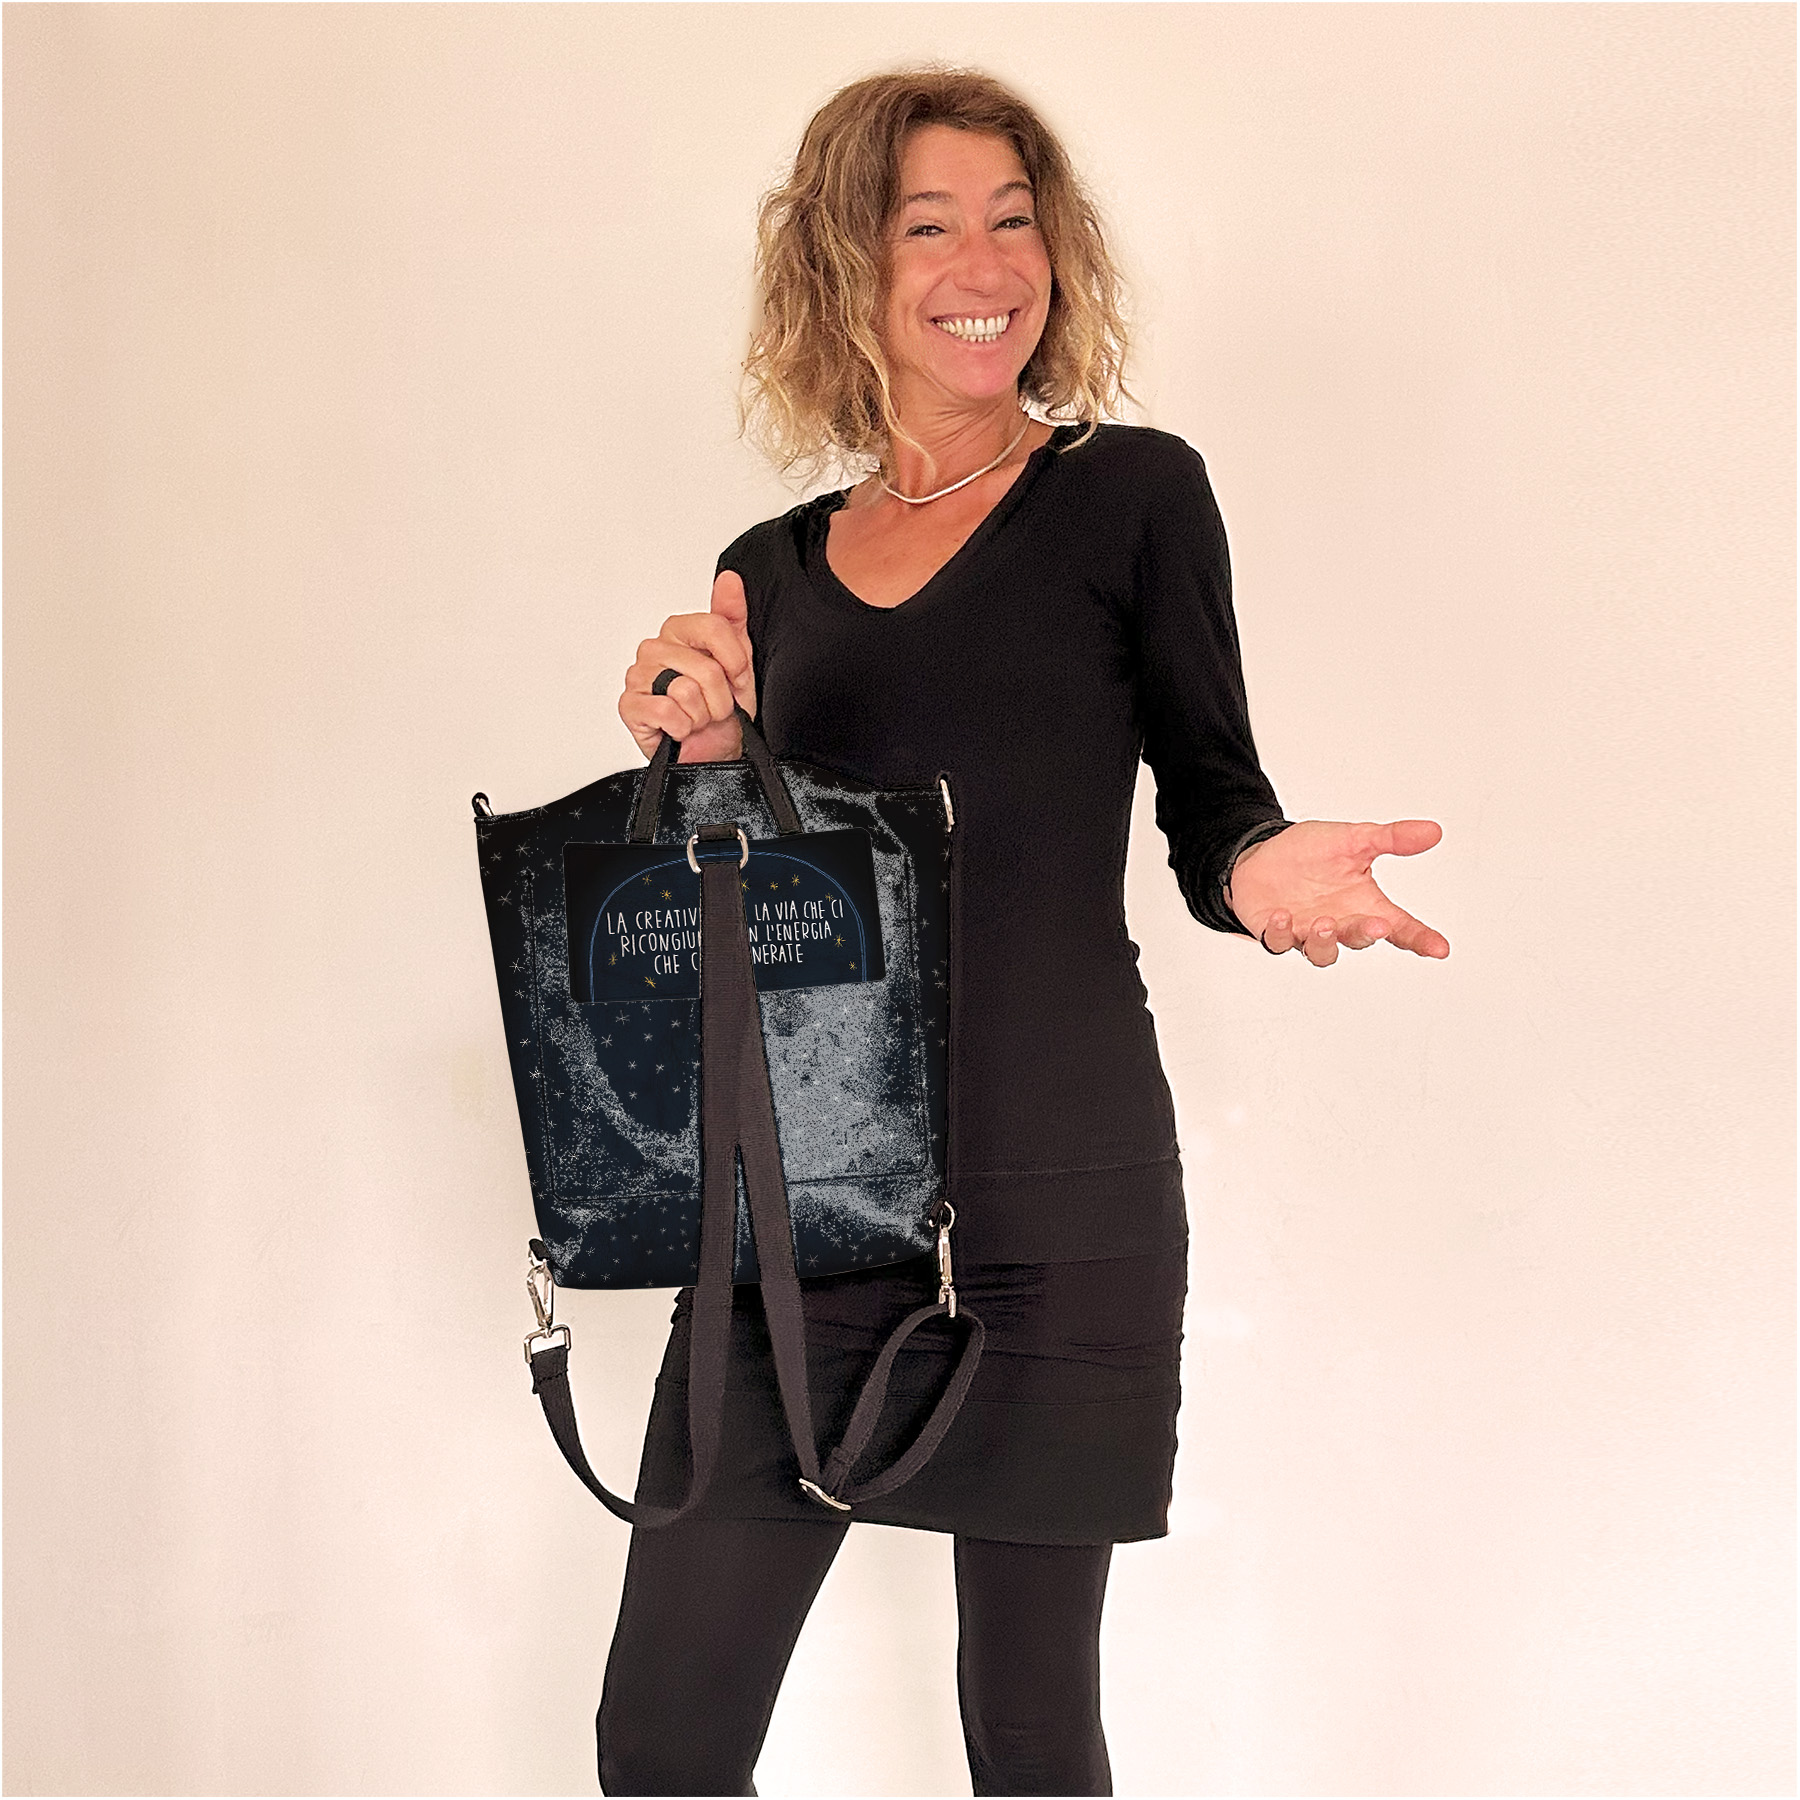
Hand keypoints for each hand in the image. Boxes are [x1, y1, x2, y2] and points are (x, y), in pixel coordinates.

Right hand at [618, 570, 755, 762]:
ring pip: (687, 690)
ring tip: (697, 717)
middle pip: (706, 667)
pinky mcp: (629, 705)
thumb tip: (729, 580)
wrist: (712, 752)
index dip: (736, 661)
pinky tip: (679, 728)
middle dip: (720, 697)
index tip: (737, 678)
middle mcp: (655, 648)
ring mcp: (638, 675)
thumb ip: (732, 617)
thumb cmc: (722, 710)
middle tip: (713, 706)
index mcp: (679, 631)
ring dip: (702, 714)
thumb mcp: (738, 661)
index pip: (714, 626)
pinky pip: (667, 711)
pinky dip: (682, 727)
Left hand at [1227, 819, 1449, 964]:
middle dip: (1368, 933)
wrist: (1262, 852)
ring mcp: (1305, 932)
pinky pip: (1278, 941)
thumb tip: (1433, 831)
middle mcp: (1339, 923)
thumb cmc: (1311, 852)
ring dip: (1324, 941)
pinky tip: (1282, 916)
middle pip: (1359, 940)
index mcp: (1364, 905)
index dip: (1420, 939)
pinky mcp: (1273, 932)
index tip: (1440, 948)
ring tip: (1324, 922)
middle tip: (1378, 925)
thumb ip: (1391, 839)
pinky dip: (1280, 932)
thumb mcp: (1354, 840)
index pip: (1400, 928)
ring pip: (1321, 952)